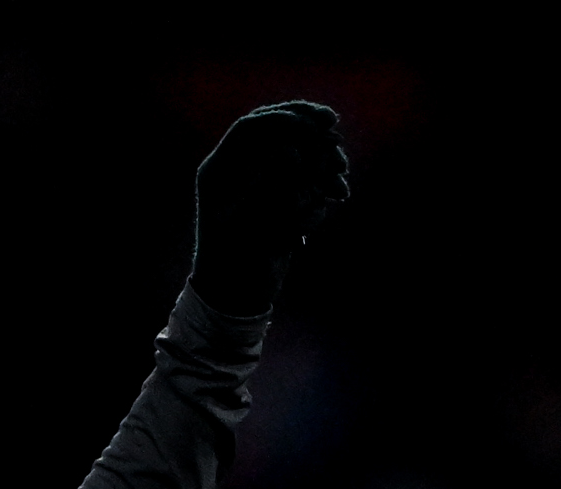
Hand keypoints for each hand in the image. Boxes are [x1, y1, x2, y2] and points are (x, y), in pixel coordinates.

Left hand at [189, 98, 350, 313]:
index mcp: (221, 171)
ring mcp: (260, 182)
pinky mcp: (279, 197)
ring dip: (323, 164)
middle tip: (336, 136)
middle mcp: (239, 171)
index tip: (317, 124)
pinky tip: (336, 198)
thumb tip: (293, 151)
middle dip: (310, 134)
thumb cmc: (235, 268)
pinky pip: (305, 178)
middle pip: (277, 133)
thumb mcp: (252, 227)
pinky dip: (323, 186)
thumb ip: (272, 186)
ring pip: (297, 154)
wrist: (237, 299)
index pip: (253, 128)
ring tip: (340, 188)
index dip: (285, 118)